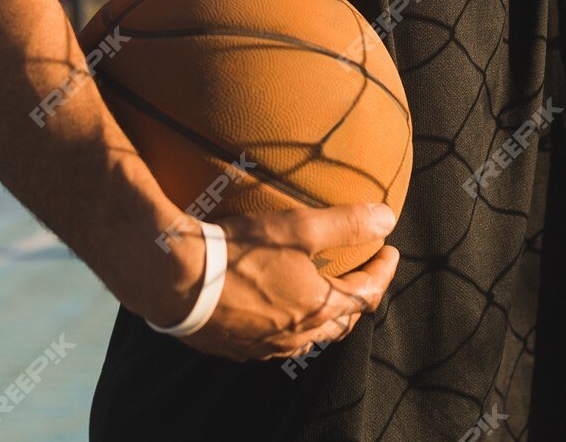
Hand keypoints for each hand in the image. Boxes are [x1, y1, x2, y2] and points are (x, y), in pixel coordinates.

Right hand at [158, 204, 400, 362]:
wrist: (175, 278)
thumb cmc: (239, 251)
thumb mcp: (298, 227)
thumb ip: (346, 224)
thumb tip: (388, 218)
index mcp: (318, 308)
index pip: (366, 293)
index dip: (382, 271)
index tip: (391, 251)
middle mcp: (296, 335)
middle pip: (340, 323)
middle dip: (357, 300)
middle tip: (361, 277)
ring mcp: (264, 346)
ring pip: (306, 338)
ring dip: (322, 317)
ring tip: (320, 295)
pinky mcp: (235, 347)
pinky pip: (272, 342)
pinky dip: (286, 325)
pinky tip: (273, 310)